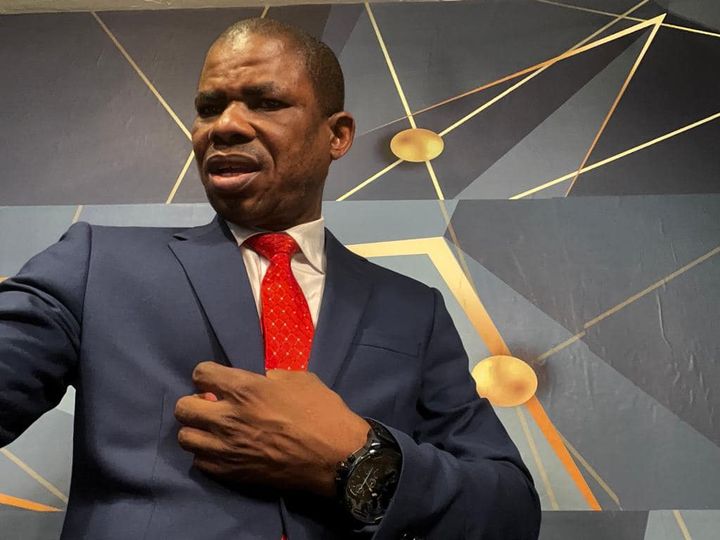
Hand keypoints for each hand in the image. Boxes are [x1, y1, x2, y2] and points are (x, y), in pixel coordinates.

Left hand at [174, 361, 369, 496]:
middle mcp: (227, 417)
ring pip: (185, 437)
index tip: (217, 381)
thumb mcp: (301, 379)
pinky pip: (200, 462)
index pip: (200, 373)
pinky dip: (208, 455)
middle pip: (183, 407)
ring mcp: (226, 448)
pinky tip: (224, 450)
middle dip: (195, 403)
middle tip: (212, 406)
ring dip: (197, 431)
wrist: (336, 457)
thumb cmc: (322, 412)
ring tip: (214, 431)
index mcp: (244, 388)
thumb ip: (272, 377)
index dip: (208, 375)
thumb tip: (260, 381)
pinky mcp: (231, 473)